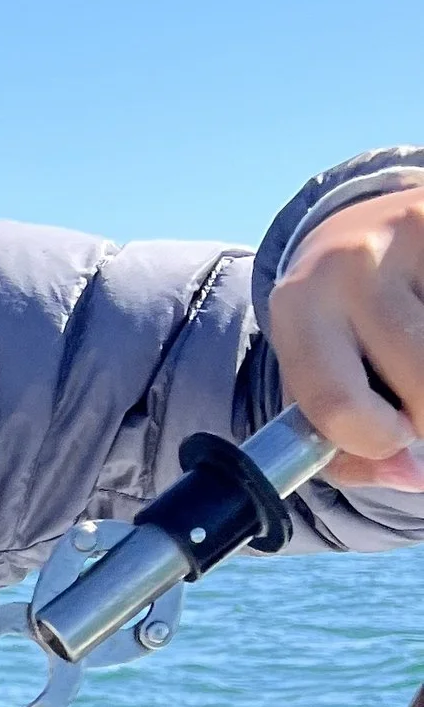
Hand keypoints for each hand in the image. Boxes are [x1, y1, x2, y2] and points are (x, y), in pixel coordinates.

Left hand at [267, 184, 423, 488]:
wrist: (358, 230)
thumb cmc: (339, 332)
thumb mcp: (318, 384)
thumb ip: (351, 452)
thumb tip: (413, 475)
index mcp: (295, 308)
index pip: (337, 406)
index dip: (378, 437)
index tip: (394, 434)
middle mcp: (345, 263)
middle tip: (416, 393)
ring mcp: (404, 232)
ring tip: (421, 355)